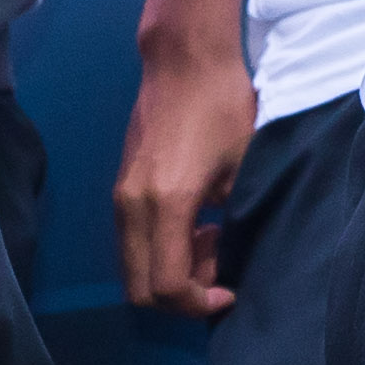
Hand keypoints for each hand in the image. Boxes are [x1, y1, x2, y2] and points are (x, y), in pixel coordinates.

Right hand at [120, 36, 260, 313]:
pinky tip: (196, 224)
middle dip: (180, 297)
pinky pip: (133, 243)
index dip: (198, 303)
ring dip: (169, 272)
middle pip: (139, 289)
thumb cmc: (223, 105)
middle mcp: (133, 206)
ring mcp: (121, 197)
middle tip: (219, 273)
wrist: (185, 60)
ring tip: (211, 242)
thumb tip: (225, 255)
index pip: (167, 286)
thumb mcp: (242, 166)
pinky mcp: (121, 188)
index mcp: (167, 203)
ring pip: (133, 268)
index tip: (229, 292)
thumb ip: (231, 218)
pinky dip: (160, 250)